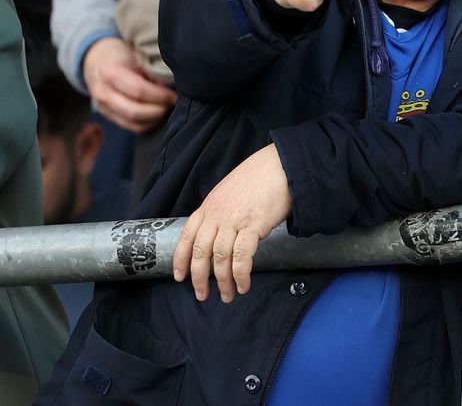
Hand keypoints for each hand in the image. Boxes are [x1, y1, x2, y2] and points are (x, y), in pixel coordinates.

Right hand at [83, 37, 176, 132]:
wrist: (98, 60)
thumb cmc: (123, 55)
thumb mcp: (136, 54)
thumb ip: (151, 69)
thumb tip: (171, 84)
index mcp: (109, 73)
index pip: (139, 90)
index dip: (161, 95)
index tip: (176, 94)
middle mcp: (103, 93)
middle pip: (134, 111)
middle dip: (159, 109)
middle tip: (174, 103)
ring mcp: (103, 107)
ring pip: (134, 123)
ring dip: (156, 118)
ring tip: (169, 107)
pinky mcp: (109, 116)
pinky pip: (132, 127)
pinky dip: (149, 123)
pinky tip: (160, 113)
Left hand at [174, 144, 291, 302]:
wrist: (280, 165)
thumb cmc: (259, 176)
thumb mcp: (229, 191)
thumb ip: (221, 210)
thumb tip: (221, 231)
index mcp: (208, 206)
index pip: (187, 236)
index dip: (181, 260)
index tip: (180, 277)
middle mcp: (216, 215)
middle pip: (200, 252)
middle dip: (199, 278)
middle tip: (202, 295)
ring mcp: (234, 220)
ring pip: (220, 259)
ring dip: (223, 282)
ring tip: (228, 295)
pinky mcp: (253, 226)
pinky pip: (242, 257)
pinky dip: (240, 275)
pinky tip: (244, 285)